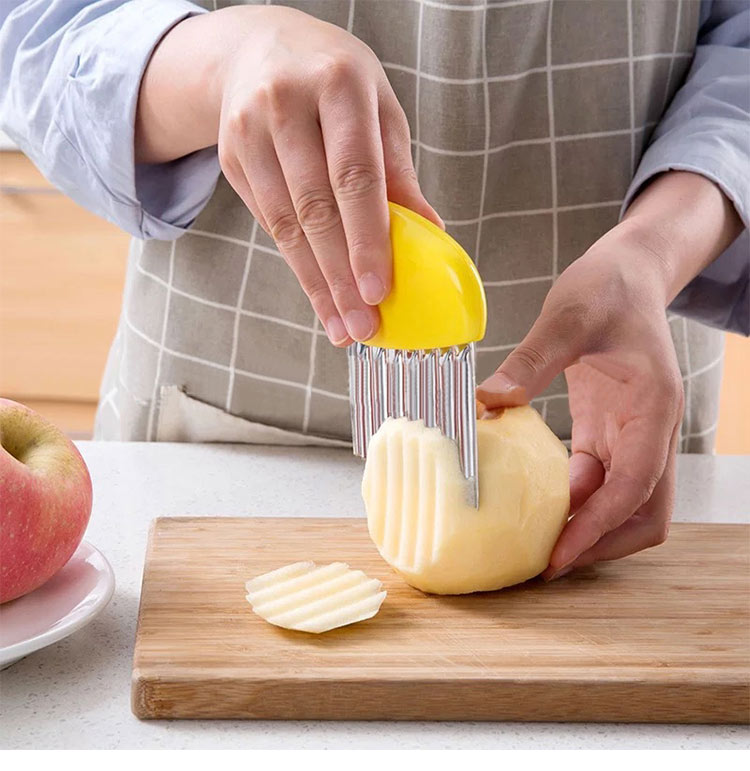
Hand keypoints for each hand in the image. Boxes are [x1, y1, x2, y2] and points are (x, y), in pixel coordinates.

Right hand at [136, 6, 440, 344]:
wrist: (257, 48)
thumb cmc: (333, 81)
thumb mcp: (377, 107)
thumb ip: (397, 169)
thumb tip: (428, 233)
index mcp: (338, 84)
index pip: (355, 174)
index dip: (367, 238)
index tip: (379, 290)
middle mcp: (286, 104)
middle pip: (315, 207)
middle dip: (340, 276)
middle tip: (363, 325)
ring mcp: (249, 130)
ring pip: (285, 225)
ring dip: (317, 284)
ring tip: (343, 325)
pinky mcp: (231, 157)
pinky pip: (268, 224)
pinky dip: (297, 266)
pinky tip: (320, 296)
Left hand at [477, 170, 741, 576]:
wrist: (625, 275)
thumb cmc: (607, 289)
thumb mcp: (568, 317)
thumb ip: (532, 360)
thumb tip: (489, 402)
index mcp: (653, 408)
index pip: (636, 486)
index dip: (599, 527)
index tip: (559, 556)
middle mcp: (649, 431)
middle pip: (641, 512)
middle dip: (601, 544)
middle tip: (546, 564)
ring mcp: (629, 435)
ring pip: (618, 503)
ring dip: (584, 528)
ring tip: (535, 545)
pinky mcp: (605, 432)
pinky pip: (593, 481)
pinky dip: (569, 501)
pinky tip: (530, 504)